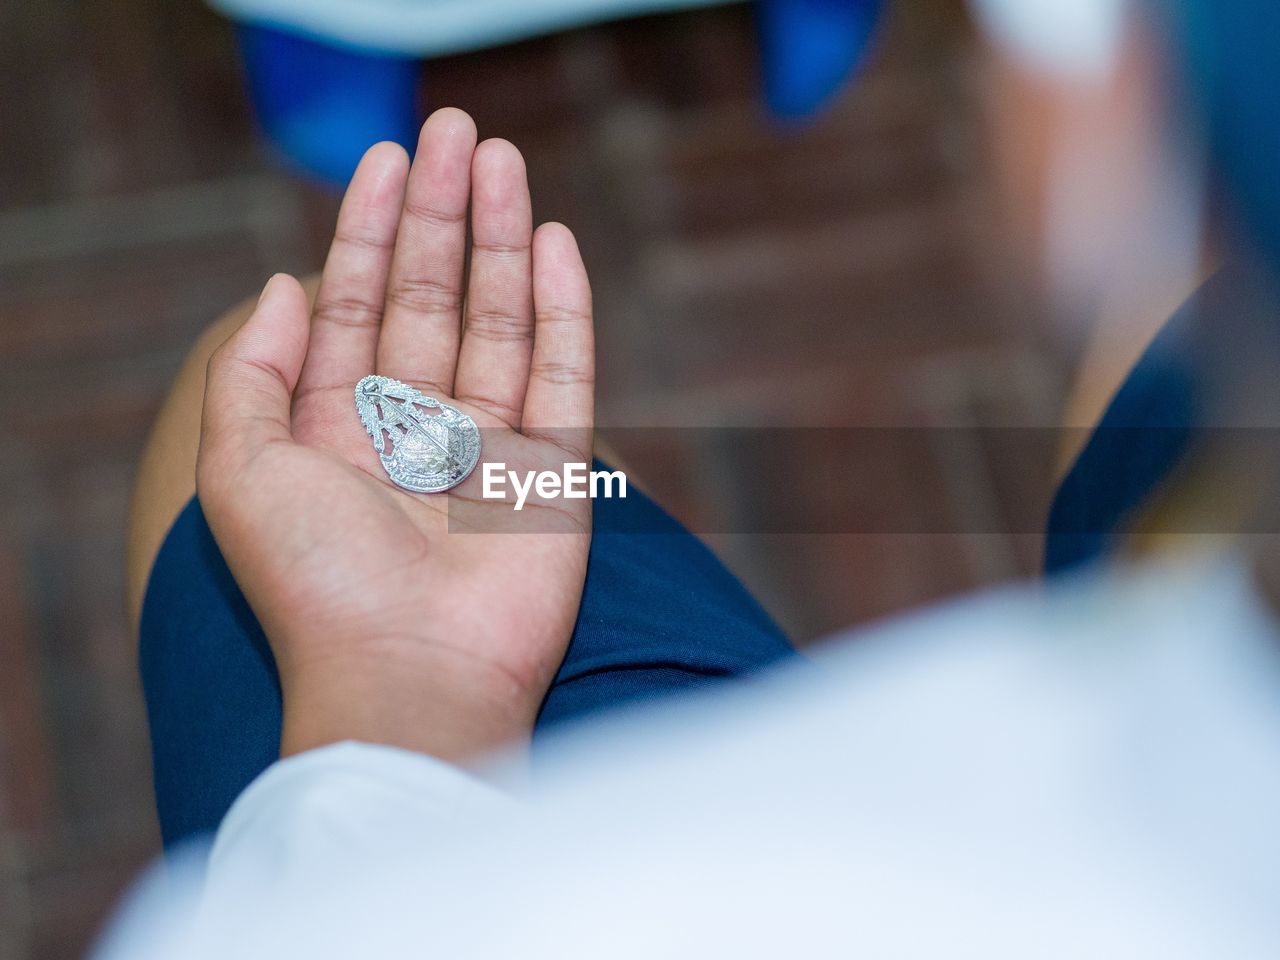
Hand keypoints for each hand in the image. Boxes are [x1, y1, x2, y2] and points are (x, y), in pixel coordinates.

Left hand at [196, 109, 593, 762]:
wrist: (409, 679)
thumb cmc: (317, 587)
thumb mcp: (240, 470)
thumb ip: (252, 371)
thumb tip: (284, 282)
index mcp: (337, 431)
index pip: (361, 306)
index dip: (372, 231)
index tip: (389, 157)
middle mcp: (415, 432)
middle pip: (436, 299)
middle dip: (445, 215)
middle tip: (459, 131)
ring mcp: (489, 449)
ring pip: (500, 322)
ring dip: (504, 241)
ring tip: (506, 163)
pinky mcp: (553, 472)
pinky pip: (562, 374)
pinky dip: (562, 311)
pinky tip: (556, 246)